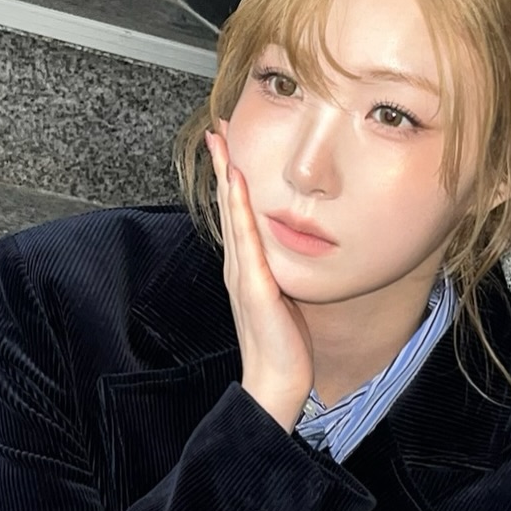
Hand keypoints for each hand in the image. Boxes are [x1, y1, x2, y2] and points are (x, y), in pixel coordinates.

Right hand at [205, 122, 314, 429]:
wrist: (277, 382)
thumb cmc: (284, 346)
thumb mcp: (285, 298)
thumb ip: (282, 273)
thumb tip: (292, 252)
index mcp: (246, 267)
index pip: (237, 211)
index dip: (232, 175)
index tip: (229, 144)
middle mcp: (239, 265)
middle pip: (228, 204)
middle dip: (223, 163)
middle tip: (218, 127)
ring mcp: (243, 274)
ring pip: (233, 214)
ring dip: (227, 175)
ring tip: (222, 144)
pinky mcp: (254, 286)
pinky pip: (247, 240)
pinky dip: (241, 209)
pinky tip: (238, 186)